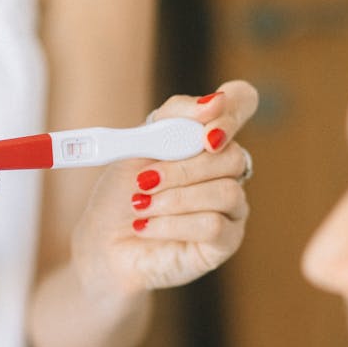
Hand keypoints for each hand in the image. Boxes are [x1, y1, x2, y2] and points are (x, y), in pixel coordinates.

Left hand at [71, 80, 256, 298]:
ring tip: (141, 206)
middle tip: (145, 180)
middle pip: (232, 156)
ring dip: (176, 199)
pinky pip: (214, 226)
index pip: (242, 102)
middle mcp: (225, 169)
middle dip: (183, 169)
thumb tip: (211, 103)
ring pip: (226, 192)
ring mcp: (231, 207)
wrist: (105, 244)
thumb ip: (173, 120)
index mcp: (206, 137)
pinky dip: (174, 224)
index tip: (206, 131)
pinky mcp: (225, 242)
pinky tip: (147, 227)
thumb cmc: (121, 194)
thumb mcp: (136, 146)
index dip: (232, 110)